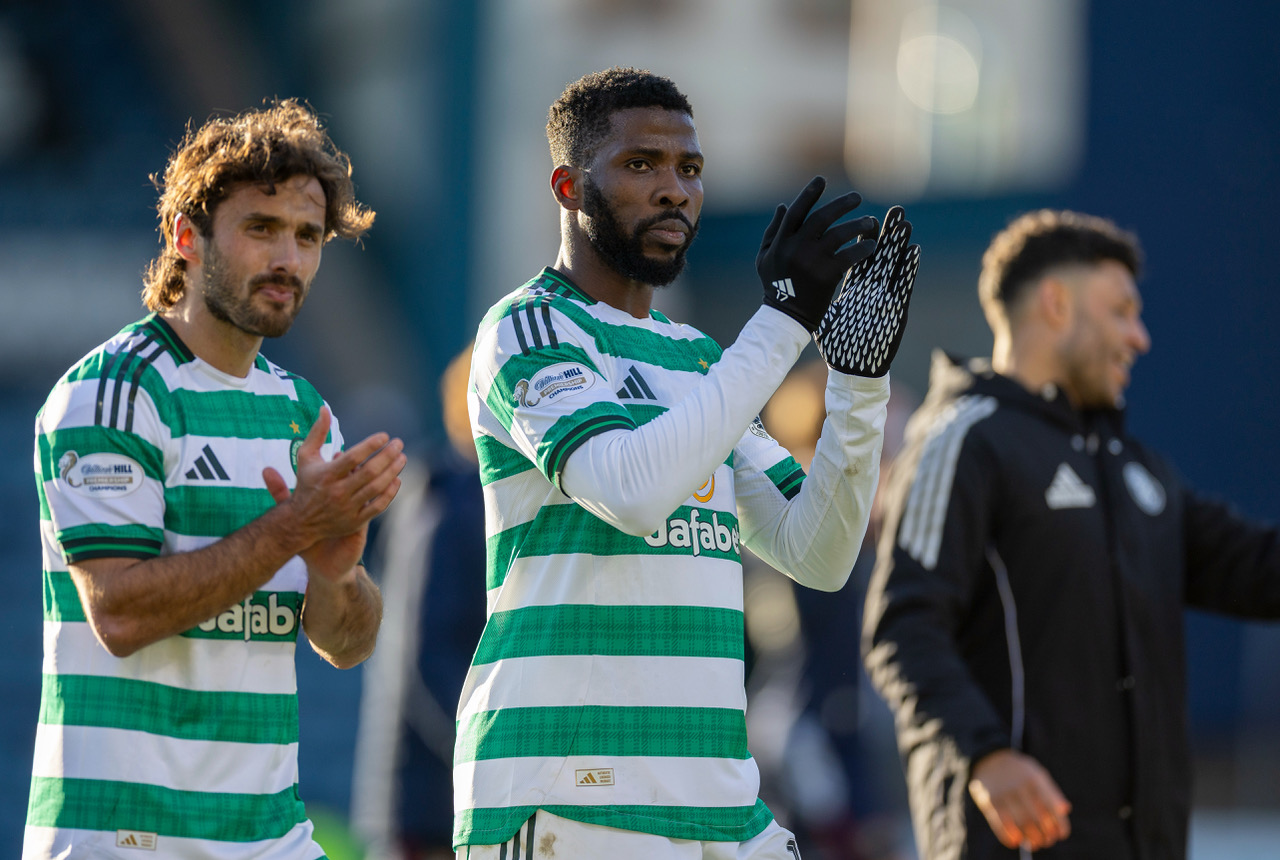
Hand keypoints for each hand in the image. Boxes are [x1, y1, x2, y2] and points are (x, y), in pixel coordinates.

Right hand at [263, 406, 405, 572]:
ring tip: (402, 458)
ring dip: (393, 471)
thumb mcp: (306, 456)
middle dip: (388, 455)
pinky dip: (390, 493)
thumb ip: (317, 432)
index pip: (353, 457)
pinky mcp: (355, 521)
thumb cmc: (306, 483)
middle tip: (399, 444)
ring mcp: (347, 508)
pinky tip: (397, 479)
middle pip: (369, 472)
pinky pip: (378, 506)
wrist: (300, 522)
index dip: (371, 445)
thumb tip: (324, 408)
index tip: (384, 436)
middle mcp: (337, 492)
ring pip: (376, 488)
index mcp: (326, 475)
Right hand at [756, 176, 879, 331]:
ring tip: (871, 221)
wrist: (786, 317)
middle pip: (821, 218)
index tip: (821, 180)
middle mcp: (795, 248)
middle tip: (857, 197)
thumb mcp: (765, 258)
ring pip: (839, 234)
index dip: (809, 194)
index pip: (797, 211)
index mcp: (780, 242)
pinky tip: (872, 245)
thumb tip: (783, 205)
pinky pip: (850, 256)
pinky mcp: (826, 276)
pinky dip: (862, 249)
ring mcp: (811, 261)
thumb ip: (773, 231)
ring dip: (857, 224)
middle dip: (841, 204)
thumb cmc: (775, 286)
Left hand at [813, 205, 919, 376]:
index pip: (858, 258)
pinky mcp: (895, 313)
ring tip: (906, 223)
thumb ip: (822, 296)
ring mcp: (884, 300)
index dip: (863, 238)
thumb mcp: (827, 317)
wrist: (853, 373)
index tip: (865, 217)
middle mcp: (871, 291)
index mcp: (854, 290)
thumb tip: (805, 282)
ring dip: (900, 246)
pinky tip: (914, 252)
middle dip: (888, 233)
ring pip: (893, 267)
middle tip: (896, 210)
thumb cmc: (840, 347)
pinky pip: (902, 288)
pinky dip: (908, 270)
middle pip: (880, 256)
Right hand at [969, 749, 1071, 851]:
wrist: (989, 760)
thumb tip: (1065, 810)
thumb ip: (1051, 792)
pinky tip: (1015, 841)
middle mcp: (1019, 786)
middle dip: (1045, 835)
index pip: (1052, 806)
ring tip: (1035, 844)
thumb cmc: (1020, 772)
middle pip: (1037, 818)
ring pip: (1021, 824)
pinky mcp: (989, 802)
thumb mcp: (1037, 774)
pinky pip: (1001, 825)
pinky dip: (1009, 837)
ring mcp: (1004, 794)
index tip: (1062, 835)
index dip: (1059, 824)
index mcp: (1035, 779)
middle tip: (1047, 841)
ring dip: (1030, 838)